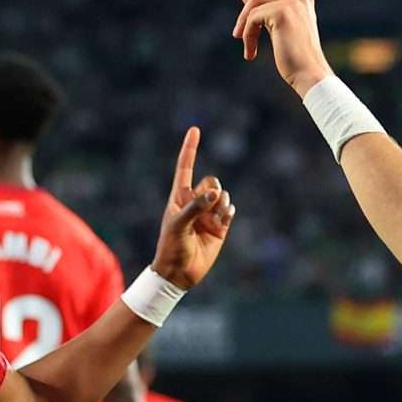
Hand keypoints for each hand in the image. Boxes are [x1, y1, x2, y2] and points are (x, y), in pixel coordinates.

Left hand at [148, 126, 233, 289]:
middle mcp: (195, 202)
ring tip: (211, 222)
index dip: (190, 149)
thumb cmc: (171, 246)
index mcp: (179, 196)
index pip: (186, 167)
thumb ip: (196, 207)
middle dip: (212, 190)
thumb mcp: (179, 224)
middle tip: (205, 206)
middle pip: (211, 181)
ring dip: (220, 205)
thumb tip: (217, 193)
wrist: (179, 272)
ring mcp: (208, 213)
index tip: (195, 129)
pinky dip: (228, 213)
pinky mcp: (220, 226)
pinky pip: (229, 210)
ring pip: (222, 195)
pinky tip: (221, 223)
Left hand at [233, 0, 331, 95]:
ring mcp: (292, 2)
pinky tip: (251, 53)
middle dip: (246, 18)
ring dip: (244, 28)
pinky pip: (253, 18)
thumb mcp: (277, 28)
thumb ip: (264, 9)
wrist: (309, 73)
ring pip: (253, 5)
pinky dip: (247, 35)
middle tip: (239, 37)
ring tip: (246, 48)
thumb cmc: (295, 56)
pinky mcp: (281, 12)